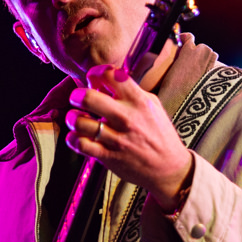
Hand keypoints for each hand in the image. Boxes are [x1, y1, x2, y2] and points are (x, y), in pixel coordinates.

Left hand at [63, 62, 192, 210]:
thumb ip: (130, 91)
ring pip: (79, 121)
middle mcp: (127, 118)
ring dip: (72, 118)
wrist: (169, 168)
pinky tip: (78, 136)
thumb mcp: (152, 106)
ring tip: (77, 118)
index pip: (110, 74)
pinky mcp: (109, 157)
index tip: (94, 80)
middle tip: (78, 99)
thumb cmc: (159, 134)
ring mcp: (117, 139)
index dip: (95, 73)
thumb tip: (107, 79)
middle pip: (88, 97)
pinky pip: (80, 144)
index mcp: (139, 101)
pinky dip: (73, 138)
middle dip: (76, 95)